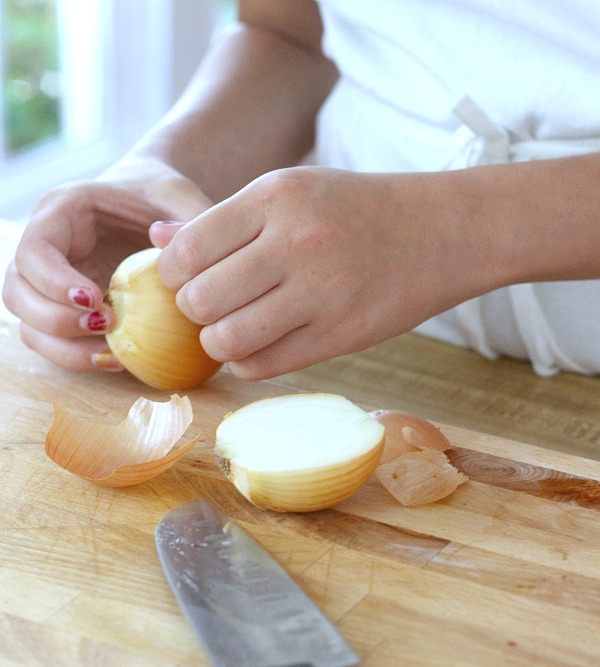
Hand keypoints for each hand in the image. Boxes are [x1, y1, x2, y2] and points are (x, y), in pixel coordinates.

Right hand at [2, 159, 211, 371]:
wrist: (160, 207)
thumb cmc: (168, 200)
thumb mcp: (183, 201)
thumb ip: (186, 224)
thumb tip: (172, 248)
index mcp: (62, 211)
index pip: (34, 250)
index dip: (54, 281)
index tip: (96, 299)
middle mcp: (46, 247)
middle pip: (16, 291)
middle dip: (56, 319)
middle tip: (108, 325)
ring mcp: (48, 283)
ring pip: (28, 324)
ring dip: (64, 347)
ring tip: (113, 352)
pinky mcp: (63, 310)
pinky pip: (52, 342)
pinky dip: (77, 357)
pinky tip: (118, 359)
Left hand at [155, 166, 492, 378]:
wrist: (441, 232)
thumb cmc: (357, 211)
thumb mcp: (292, 192)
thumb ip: (224, 219)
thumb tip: (157, 239)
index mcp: (274, 197)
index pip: (187, 250)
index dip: (174, 275)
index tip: (189, 279)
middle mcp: (295, 242)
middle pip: (200, 300)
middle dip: (195, 311)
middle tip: (212, 308)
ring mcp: (320, 292)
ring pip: (226, 340)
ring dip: (219, 342)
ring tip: (234, 329)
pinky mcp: (340, 334)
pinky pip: (262, 366)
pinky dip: (248, 363)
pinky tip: (261, 346)